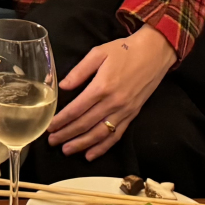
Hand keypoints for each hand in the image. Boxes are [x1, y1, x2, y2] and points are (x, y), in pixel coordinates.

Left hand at [46, 25, 176, 158]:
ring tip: (67, 150)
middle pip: (86, 124)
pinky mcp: (132, 115)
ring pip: (100, 134)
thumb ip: (79, 71)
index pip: (77, 109)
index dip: (61, 120)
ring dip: (82, 144)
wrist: (154, 54)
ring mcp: (124, 111)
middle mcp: (113, 103)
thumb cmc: (124, 51)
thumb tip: (62, 86)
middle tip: (52, 142)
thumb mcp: (98, 53)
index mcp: (102, 87)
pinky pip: (116, 135)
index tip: (49, 127)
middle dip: (67, 134)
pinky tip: (91, 154)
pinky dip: (103, 147)